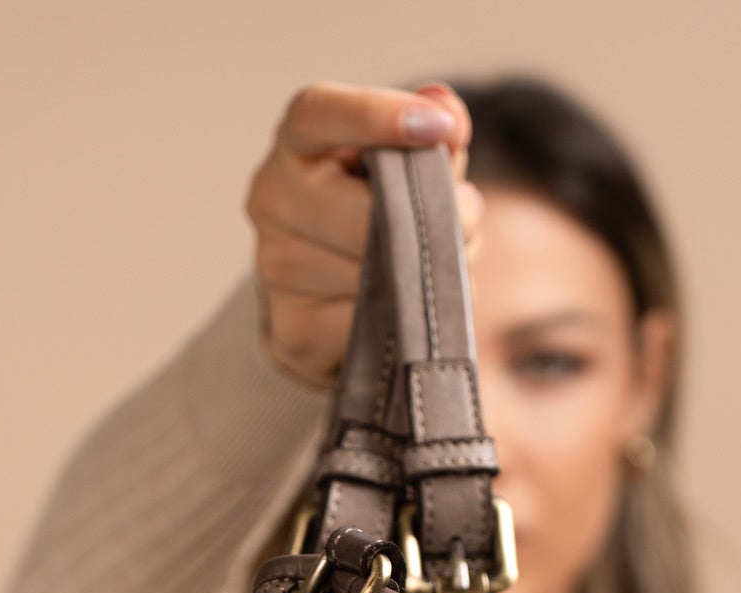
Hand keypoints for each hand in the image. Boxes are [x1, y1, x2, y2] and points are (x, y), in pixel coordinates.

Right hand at [246, 81, 482, 390]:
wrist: (327, 306)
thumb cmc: (370, 218)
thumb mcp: (408, 166)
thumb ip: (432, 135)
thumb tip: (446, 111)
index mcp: (296, 147)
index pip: (317, 115)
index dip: (376, 116)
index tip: (440, 127)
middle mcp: (272, 201)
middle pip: (362, 212)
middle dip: (432, 221)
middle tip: (468, 221)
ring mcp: (275, 271)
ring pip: (374, 275)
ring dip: (428, 275)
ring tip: (436, 270)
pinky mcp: (292, 334)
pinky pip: (370, 325)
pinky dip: (406, 322)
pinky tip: (407, 312)